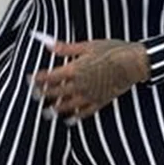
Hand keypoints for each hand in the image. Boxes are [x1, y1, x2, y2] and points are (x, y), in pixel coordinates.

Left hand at [31, 39, 150, 119]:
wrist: (134, 63)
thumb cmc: (113, 50)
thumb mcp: (88, 45)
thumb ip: (66, 48)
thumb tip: (47, 44)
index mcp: (75, 69)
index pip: (50, 77)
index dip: (38, 79)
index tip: (30, 79)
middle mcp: (80, 85)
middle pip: (56, 92)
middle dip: (42, 94)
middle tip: (33, 96)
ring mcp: (90, 95)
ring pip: (68, 105)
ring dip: (55, 109)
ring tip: (46, 112)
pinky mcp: (101, 101)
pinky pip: (85, 113)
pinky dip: (75, 117)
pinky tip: (69, 120)